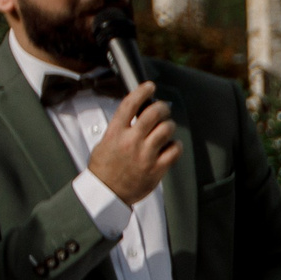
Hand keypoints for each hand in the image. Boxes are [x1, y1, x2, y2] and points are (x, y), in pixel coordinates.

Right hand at [87, 83, 179, 205]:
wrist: (106, 194)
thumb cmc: (104, 169)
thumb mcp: (104, 143)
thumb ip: (120, 129)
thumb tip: (135, 115)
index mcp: (115, 134)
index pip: (129, 105)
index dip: (141, 91)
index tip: (149, 86)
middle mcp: (131, 142)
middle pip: (153, 114)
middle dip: (162, 107)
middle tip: (163, 108)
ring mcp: (145, 155)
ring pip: (166, 129)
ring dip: (169, 126)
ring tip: (165, 129)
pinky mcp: (157, 168)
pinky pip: (175, 150)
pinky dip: (175, 145)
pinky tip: (171, 146)